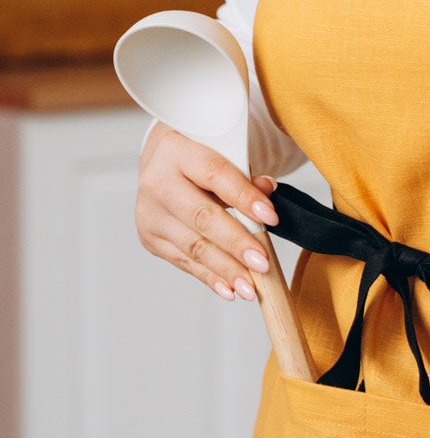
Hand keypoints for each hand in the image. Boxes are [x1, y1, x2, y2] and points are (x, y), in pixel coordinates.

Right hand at [136, 119, 279, 302]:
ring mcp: (150, 213)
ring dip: (225, 268)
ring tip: (250, 287)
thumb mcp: (224, 150)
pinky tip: (229, 289)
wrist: (164, 157)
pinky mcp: (150, 237)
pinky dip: (210, 276)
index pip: (215, 174)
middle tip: (262, 263)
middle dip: (235, 243)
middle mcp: (156, 182)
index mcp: (176, 149)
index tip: (271, 218)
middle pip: (202, 217)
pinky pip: (185, 261)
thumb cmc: (202, 153)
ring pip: (193, 245)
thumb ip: (247, 172)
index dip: (244, 197)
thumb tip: (267, 190)